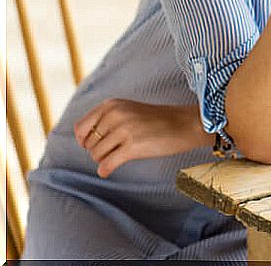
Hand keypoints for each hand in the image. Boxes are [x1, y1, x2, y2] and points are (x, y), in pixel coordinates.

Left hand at [74, 99, 211, 177]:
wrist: (185, 124)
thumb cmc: (157, 120)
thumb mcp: (128, 110)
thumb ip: (105, 119)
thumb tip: (79, 139)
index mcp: (112, 105)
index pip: (81, 128)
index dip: (85, 140)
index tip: (96, 145)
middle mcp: (115, 115)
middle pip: (88, 144)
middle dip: (97, 150)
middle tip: (115, 150)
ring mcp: (124, 130)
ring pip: (96, 155)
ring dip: (105, 159)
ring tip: (120, 155)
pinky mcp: (133, 146)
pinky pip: (107, 164)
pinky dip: (105, 170)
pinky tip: (108, 170)